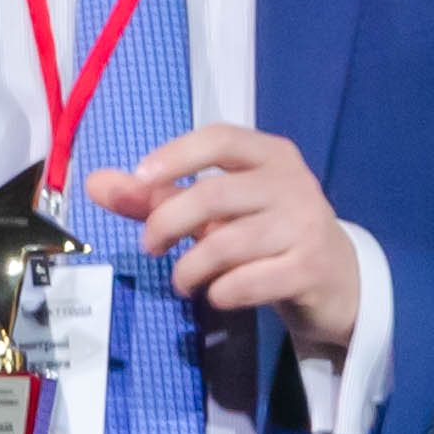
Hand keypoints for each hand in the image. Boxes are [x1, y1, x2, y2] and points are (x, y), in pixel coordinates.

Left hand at [95, 125, 361, 358]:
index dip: (177, 154)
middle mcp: (292, 182)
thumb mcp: (217, 211)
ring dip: (190, 268)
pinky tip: (217, 295)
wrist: (338, 281)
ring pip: (227, 243)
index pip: (220, 138)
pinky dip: (221, 292)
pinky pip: (249, 281)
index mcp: (270, 155)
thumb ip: (158, 196)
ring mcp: (305, 225)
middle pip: (214, 194)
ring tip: (183, 281)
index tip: (141, 177)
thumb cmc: (268, 235)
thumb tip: (94, 183)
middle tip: (150, 247)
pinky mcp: (310, 268)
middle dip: (167, 222)